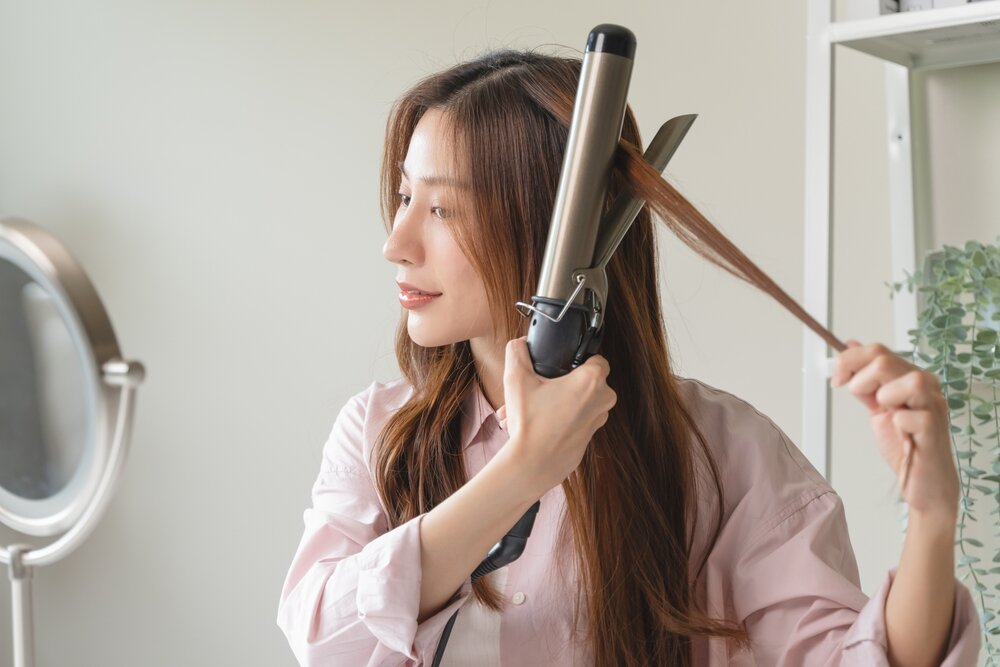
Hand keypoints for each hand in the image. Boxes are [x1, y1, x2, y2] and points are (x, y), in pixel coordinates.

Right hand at [495, 336, 616, 496]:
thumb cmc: (530, 423)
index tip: (558, 365)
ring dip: (552, 403)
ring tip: (523, 411)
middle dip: (556, 384)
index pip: (595, 358)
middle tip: (532, 390)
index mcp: (592, 381)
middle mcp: (602, 400)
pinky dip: (556, 420)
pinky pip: (574, 421)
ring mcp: (598, 422)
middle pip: (583, 382)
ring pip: (576, 403)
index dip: (575, 359)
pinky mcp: (589, 439)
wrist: (531, 466)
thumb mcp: (516, 378)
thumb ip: (517, 351)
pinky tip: (531, 425)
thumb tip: (520, 344)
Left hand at [831, 340, 958, 517]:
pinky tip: (899, 432)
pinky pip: (911, 416)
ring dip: (884, 394)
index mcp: (910, 377)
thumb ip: (865, 379)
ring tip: (884, 411)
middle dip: (858, 375)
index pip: (878, 350)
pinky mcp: (934, 430)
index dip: (850, 360)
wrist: (922, 482)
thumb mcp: (877, 407)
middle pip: (886, 360)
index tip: (837, 378)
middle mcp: (926, 387)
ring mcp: (933, 407)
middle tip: (852, 393)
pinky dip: (897, 422)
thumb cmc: (904, 445)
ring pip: (911, 380)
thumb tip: (850, 346)